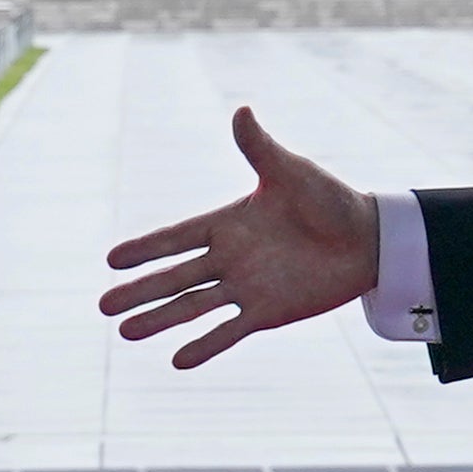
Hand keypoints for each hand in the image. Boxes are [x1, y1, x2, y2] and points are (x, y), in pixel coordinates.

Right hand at [99, 107, 378, 368]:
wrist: (369, 240)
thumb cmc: (330, 201)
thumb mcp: (291, 172)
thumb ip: (260, 149)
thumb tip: (241, 111)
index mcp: (228, 223)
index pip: (177, 238)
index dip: (145, 249)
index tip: (112, 260)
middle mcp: (229, 257)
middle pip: (175, 277)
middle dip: (139, 291)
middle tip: (103, 306)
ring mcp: (246, 287)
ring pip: (193, 306)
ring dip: (160, 319)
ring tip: (126, 333)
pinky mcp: (267, 312)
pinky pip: (230, 330)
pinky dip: (206, 345)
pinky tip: (177, 360)